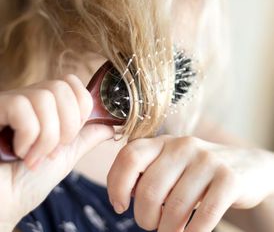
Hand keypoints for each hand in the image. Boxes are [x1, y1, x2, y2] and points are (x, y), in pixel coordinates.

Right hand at [0, 74, 113, 227]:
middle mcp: (27, 98)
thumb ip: (85, 137)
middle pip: (61, 86)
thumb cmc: (28, 182)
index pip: (71, 82)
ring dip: (48, 136)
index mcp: (46, 105)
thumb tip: (110, 125)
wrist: (2, 205)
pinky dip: (29, 136)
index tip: (70, 137)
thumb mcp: (66, 156)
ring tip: (37, 157)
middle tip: (55, 150)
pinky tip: (20, 153)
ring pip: (45, 97)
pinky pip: (21, 107)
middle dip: (68, 125)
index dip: (80, 108)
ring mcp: (10, 103)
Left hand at [107, 135, 273, 231]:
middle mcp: (183, 146)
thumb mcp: (170, 163)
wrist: (245, 166)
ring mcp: (206, 160)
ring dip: (168, 230)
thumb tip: (122, 194)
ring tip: (170, 231)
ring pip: (175, 207)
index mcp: (163, 141)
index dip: (117, 184)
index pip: (129, 156)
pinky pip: (204, 215)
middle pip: (149, 189)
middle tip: (151, 224)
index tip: (120, 205)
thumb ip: (147, 172)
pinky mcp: (228, 178)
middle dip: (144, 217)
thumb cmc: (196, 171)